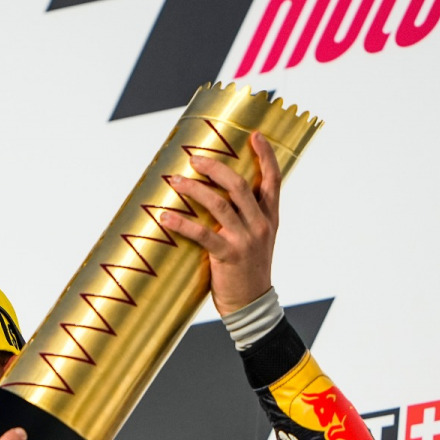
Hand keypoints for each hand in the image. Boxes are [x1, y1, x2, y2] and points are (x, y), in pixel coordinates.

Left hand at [160, 131, 280, 315]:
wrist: (252, 304)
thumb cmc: (249, 269)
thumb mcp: (258, 239)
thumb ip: (248, 216)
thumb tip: (222, 194)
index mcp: (270, 218)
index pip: (274, 181)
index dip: (266, 156)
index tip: (255, 135)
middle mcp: (260, 225)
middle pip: (240, 185)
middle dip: (216, 168)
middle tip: (194, 158)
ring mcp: (245, 240)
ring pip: (219, 204)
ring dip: (194, 189)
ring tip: (174, 181)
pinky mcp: (228, 256)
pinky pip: (202, 234)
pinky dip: (181, 223)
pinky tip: (165, 216)